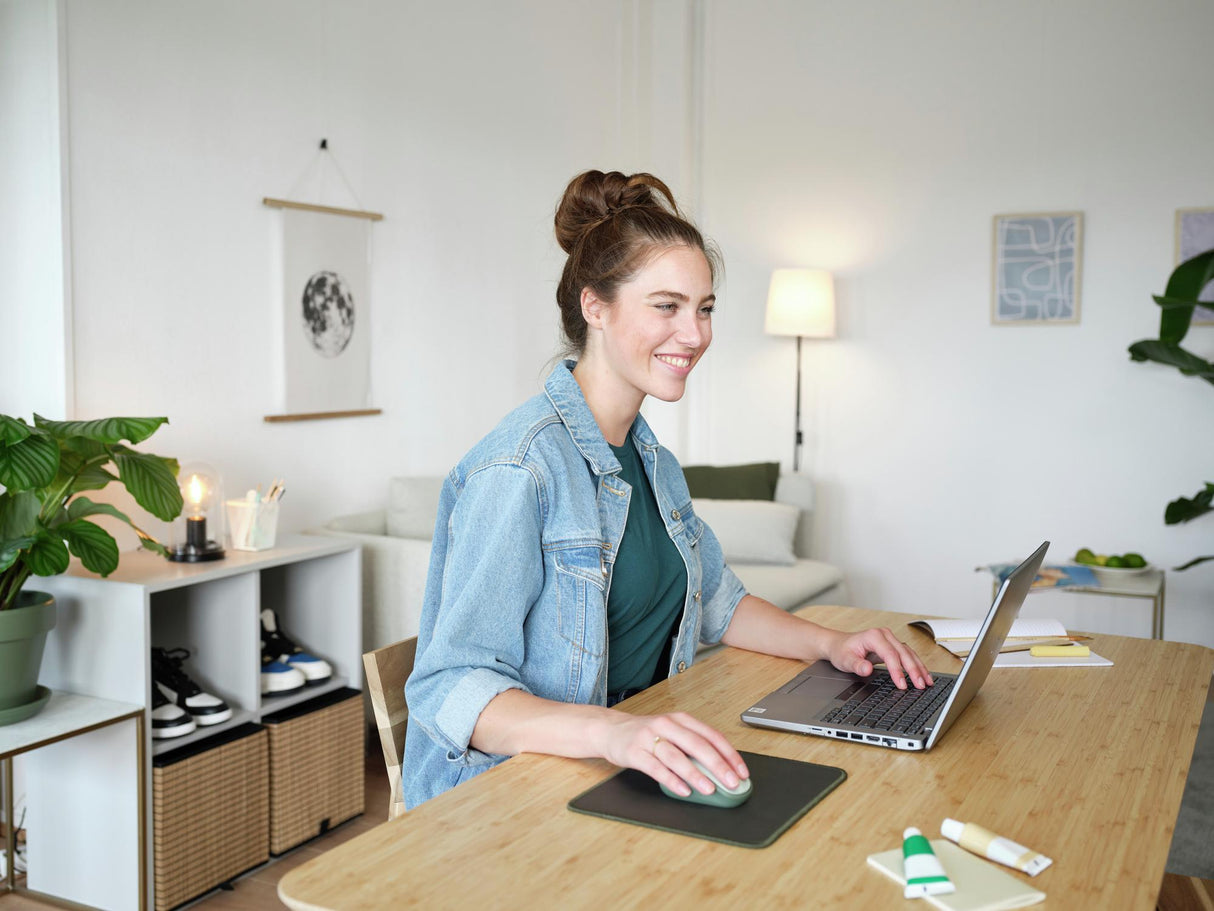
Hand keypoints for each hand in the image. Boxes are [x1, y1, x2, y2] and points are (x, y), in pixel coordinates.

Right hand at [597, 711, 748, 797]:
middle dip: (718, 765)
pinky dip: (671, 780)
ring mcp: (649, 737)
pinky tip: (683, 790)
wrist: (610, 729)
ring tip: (709, 789)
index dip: (729, 754)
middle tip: (732, 783)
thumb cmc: (646, 734)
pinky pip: (656, 767)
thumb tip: (722, 770)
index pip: (711, 736)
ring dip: (696, 774)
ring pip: (677, 756)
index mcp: (681, 719)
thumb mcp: (672, 732)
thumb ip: (693, 746)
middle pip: (697, 745)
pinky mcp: (634, 752)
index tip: (741, 772)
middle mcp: (666, 725)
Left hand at [825, 627, 932, 689]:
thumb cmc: (842, 650)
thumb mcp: (845, 660)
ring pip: (909, 653)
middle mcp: (884, 635)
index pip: (890, 654)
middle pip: (903, 653)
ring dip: (919, 668)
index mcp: (873, 636)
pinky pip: (908, 655)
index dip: (897, 670)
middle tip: (920, 685)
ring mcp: (890, 640)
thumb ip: (856, 665)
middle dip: (913, 670)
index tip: (902, 684)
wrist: (839, 644)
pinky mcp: (893, 646)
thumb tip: (867, 669)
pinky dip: (916, 665)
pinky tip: (923, 675)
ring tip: (927, 682)